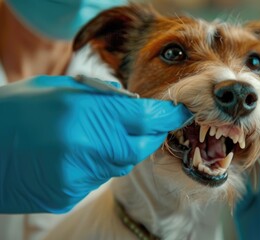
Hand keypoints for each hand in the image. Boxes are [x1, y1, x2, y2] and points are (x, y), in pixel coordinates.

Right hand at [0, 76, 191, 212]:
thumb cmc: (17, 110)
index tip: (179, 112)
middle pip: (141, 147)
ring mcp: (78, 176)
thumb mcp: (60, 89)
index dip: (168, 115)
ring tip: (94, 135)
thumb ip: (102, 98)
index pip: (147, 118)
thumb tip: (135, 105)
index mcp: (86, 114)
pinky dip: (97, 165)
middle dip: (148, 135)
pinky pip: (98, 178)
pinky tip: (75, 153)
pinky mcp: (68, 195)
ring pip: (120, 164)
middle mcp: (88, 148)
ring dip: (119, 149)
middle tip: (145, 124)